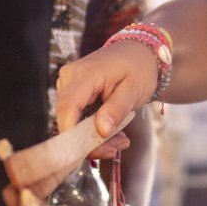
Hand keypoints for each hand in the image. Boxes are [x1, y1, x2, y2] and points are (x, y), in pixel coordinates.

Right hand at [54, 42, 160, 156]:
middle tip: (118, 147)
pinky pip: (76, 117)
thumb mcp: (134, 90)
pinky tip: (112, 132)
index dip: (73, 133)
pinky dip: (92, 129)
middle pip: (68, 117)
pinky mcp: (70, 91)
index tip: (92, 151)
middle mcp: (69, 76)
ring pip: (71, 121)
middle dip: (90, 140)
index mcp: (86, 73)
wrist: (138, 53)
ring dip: (94, 137)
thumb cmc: (138, 69)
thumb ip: (117, 110)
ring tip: (120, 140)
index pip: (68, 107)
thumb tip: (101, 130)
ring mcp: (67, 83)